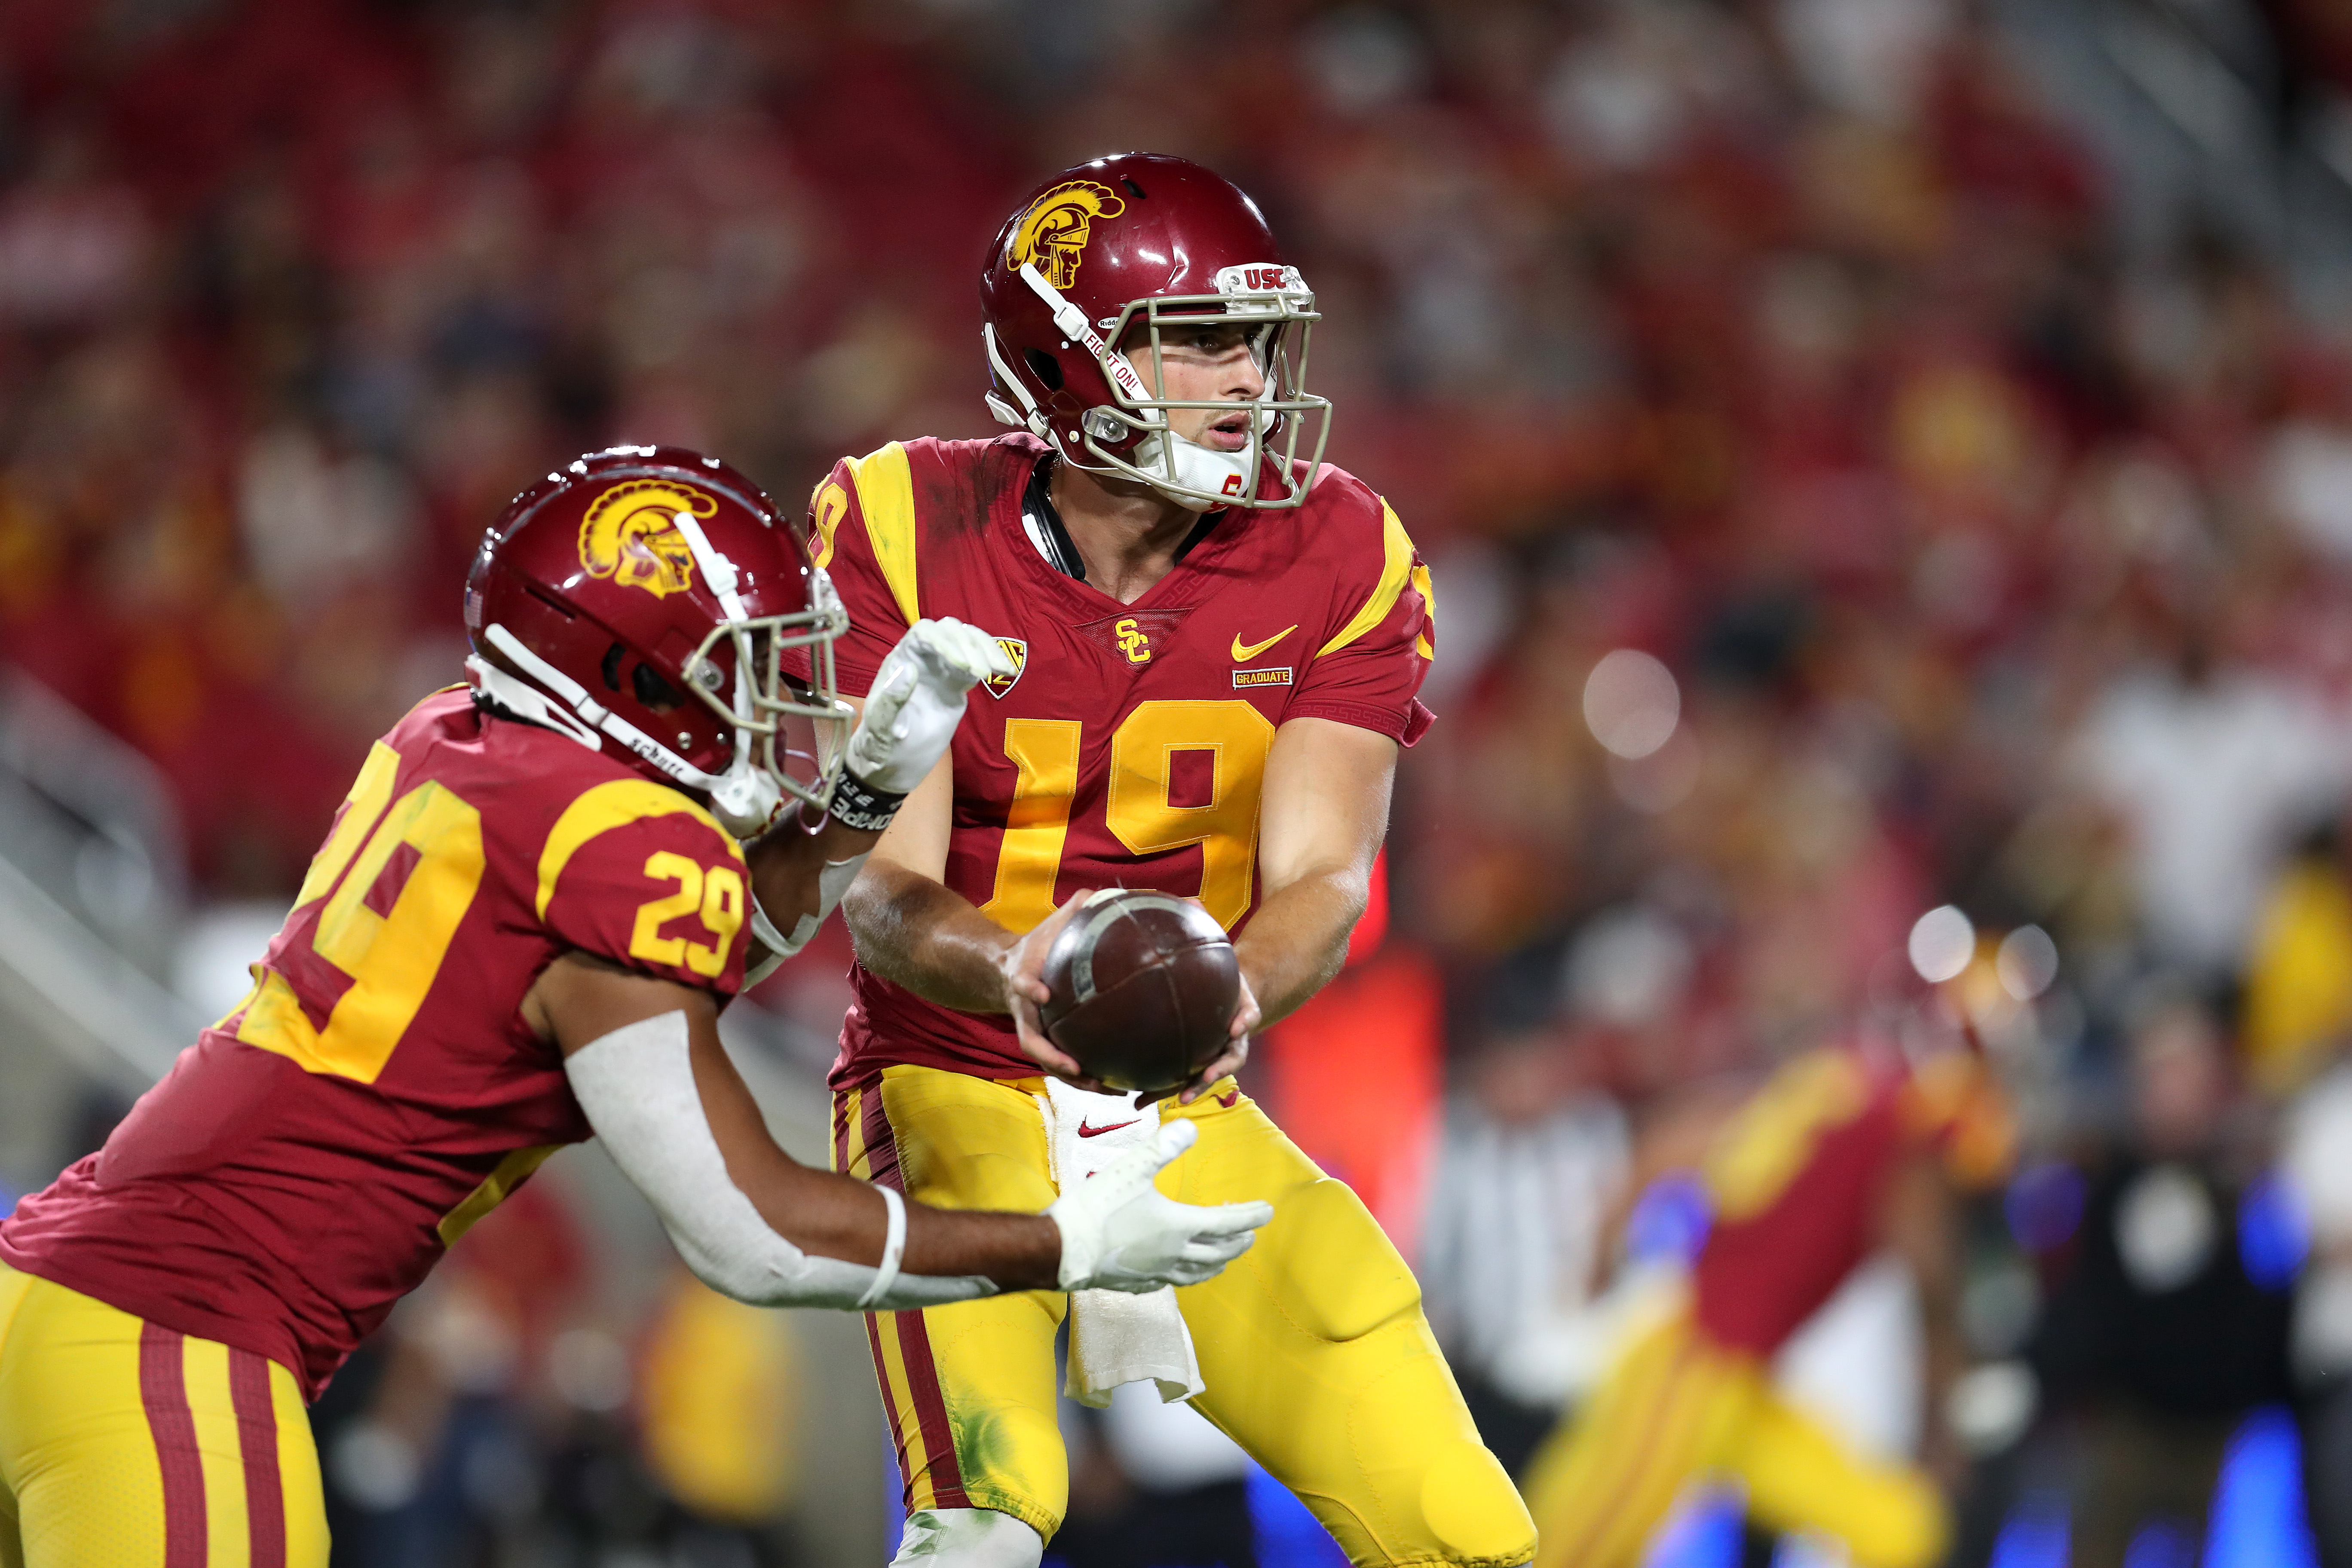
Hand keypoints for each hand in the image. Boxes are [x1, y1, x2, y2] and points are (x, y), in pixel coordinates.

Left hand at [845, 619, 1016, 795]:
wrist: (893, 767)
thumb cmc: (881, 748)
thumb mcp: (880, 729)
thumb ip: (890, 701)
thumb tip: (910, 668)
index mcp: (900, 662)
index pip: (924, 634)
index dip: (946, 643)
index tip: (964, 666)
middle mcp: (921, 659)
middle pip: (948, 630)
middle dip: (969, 645)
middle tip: (983, 674)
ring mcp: (940, 670)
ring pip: (966, 641)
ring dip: (986, 649)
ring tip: (1002, 670)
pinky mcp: (956, 684)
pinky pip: (976, 662)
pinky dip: (993, 662)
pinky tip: (1007, 671)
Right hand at [999, 891, 1107, 1088]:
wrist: (1007, 971)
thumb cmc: (1036, 946)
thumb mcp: (1048, 926)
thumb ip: (1072, 910)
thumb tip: (1099, 892)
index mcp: (1023, 979)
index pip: (1021, 984)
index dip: (1028, 988)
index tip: (1041, 993)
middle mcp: (1025, 1013)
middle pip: (1033, 1042)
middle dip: (1054, 1057)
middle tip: (1078, 1068)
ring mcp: (1034, 1032)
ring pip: (1050, 1062)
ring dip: (1076, 1079)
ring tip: (1109, 1088)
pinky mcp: (1047, 1044)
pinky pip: (1066, 1064)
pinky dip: (1088, 1077)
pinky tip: (1119, 1084)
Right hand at [1047, 1121, 1274, 1291]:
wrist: (1062, 1249)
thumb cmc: (1098, 1207)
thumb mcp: (1132, 1167)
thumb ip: (1164, 1147)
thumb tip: (1191, 1128)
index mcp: (1179, 1225)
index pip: (1227, 1222)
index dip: (1251, 1216)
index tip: (1268, 1211)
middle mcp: (1175, 1254)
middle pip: (1219, 1251)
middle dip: (1239, 1240)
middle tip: (1249, 1231)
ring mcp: (1157, 1272)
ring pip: (1200, 1272)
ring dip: (1218, 1262)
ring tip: (1224, 1257)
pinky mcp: (1138, 1282)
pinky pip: (1173, 1282)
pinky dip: (1187, 1276)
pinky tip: (1179, 1271)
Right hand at [1154, 968, 1258, 1106]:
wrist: (1222, 973)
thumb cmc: (1195, 1001)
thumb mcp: (1175, 1020)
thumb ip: (1156, 1049)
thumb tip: (1129, 1074)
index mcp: (1209, 1052)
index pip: (1199, 1076)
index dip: (1190, 1089)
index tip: (1178, 1102)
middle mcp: (1225, 1046)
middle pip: (1216, 1071)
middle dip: (1202, 1084)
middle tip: (1185, 1097)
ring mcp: (1237, 1030)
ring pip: (1237, 1055)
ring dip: (1224, 1066)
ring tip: (1210, 1074)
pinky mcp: (1249, 1008)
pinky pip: (1251, 1017)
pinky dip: (1244, 1024)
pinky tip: (1234, 1028)